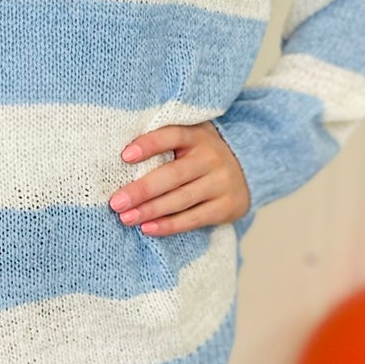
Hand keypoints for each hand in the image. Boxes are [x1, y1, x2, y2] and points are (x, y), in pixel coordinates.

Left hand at [107, 123, 250, 234]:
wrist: (248, 169)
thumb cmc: (201, 153)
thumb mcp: (190, 137)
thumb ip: (163, 139)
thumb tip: (122, 155)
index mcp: (197, 136)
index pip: (172, 136)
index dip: (149, 144)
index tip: (125, 156)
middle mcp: (211, 158)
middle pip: (173, 175)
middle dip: (142, 190)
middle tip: (116, 202)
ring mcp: (221, 183)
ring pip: (181, 199)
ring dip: (151, 210)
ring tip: (126, 218)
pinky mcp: (226, 206)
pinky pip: (193, 218)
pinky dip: (169, 225)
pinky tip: (148, 228)